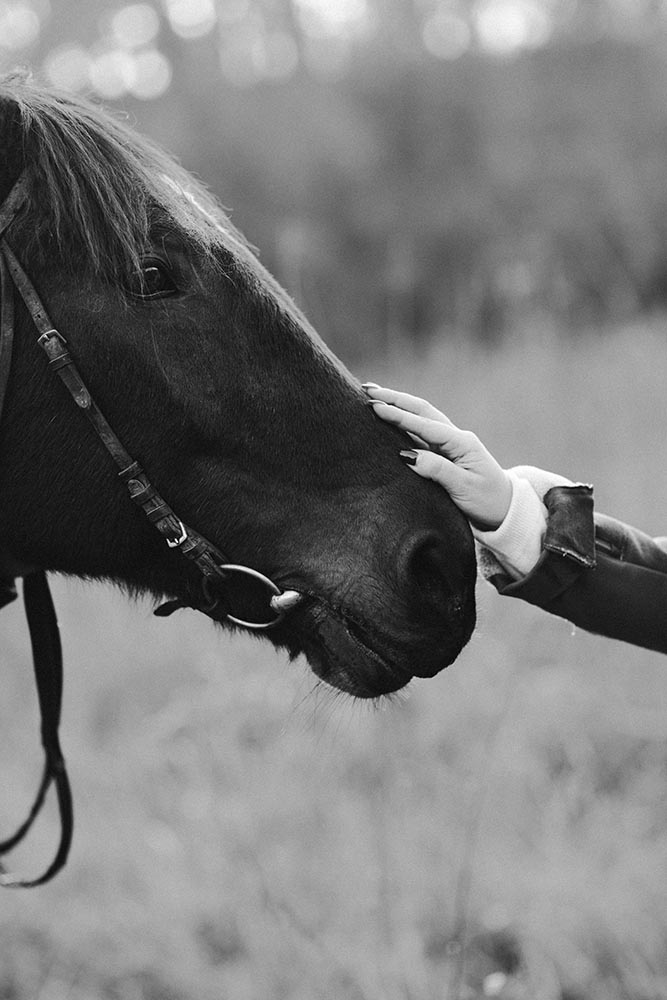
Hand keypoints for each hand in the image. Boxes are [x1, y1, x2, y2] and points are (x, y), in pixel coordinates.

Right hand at [363, 383, 511, 530]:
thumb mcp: (464, 488)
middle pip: (422, 411)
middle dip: (395, 399)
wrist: (505, 509)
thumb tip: (407, 456)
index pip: (425, 425)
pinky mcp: (445, 452)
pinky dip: (404, 421)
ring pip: (420, 418)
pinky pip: (420, 432)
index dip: (399, 415)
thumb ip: (437, 470)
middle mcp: (455, 437)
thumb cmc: (487, 500)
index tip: (375, 406)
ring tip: (373, 395)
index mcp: (461, 443)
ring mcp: (450, 443)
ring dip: (398, 405)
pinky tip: (390, 416)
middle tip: (367, 390)